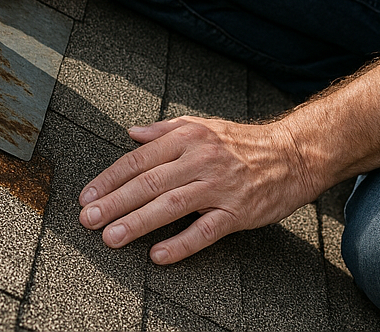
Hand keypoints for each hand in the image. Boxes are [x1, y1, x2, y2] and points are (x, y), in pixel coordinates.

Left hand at [78, 115, 315, 263]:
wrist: (292, 154)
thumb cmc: (242, 142)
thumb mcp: (203, 125)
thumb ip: (165, 129)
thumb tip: (131, 132)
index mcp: (188, 137)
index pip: (140, 158)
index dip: (110, 178)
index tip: (87, 195)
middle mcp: (200, 159)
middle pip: (149, 182)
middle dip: (114, 202)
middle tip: (88, 220)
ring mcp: (219, 186)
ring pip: (171, 205)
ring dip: (138, 222)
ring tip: (112, 237)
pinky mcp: (237, 212)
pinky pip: (205, 230)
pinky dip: (180, 243)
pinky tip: (158, 255)